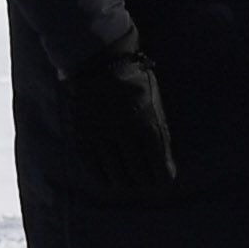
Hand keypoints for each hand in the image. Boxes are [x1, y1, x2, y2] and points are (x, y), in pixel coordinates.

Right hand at [59, 42, 177, 199]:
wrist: (100, 63)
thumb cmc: (134, 81)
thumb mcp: (154, 101)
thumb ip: (158, 128)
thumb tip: (164, 159)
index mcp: (147, 122)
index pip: (158, 161)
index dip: (162, 175)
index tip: (165, 179)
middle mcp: (125, 132)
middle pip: (137, 170)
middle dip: (145, 180)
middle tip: (147, 184)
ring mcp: (102, 135)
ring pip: (115, 171)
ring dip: (124, 181)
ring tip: (129, 184)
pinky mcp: (83, 135)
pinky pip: (92, 165)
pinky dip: (101, 176)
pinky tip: (108, 182)